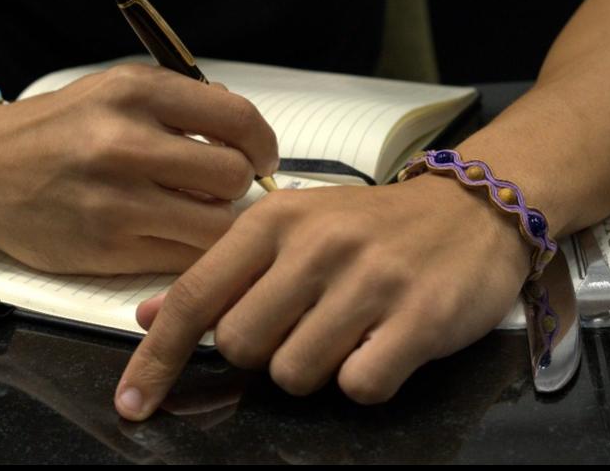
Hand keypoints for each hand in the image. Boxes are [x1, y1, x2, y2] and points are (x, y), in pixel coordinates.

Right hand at [0, 64, 277, 273]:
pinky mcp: (107, 248)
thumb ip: (185, 103)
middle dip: (239, 183)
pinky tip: (176, 232)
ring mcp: (116, 201)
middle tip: (223, 185)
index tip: (262, 155)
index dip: (263, 143)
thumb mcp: (120, 90)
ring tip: (199, 209)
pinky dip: (192, 249)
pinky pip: (185, 258)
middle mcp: (126, 144)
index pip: (238, 119)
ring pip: (217, 226)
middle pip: (233, 176)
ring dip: (219, 221)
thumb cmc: (64, 128)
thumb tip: (247, 132)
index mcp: (137, 93)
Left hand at [114, 174, 531, 417]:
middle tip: (306, 325)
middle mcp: (321, 246)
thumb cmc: (378, 223)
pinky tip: (386, 344)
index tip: (135, 402)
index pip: (200, 296)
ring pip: (296, 375)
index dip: (158, 356)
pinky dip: (367, 379)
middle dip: (265, 353)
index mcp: (280, 219)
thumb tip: (153, 316)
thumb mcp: (299, 226)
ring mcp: (372, 281)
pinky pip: (359, 387)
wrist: (475, 208)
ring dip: (318, 368)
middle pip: (243, 347)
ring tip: (352, 331)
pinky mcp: (420, 317)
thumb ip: (228, 270)